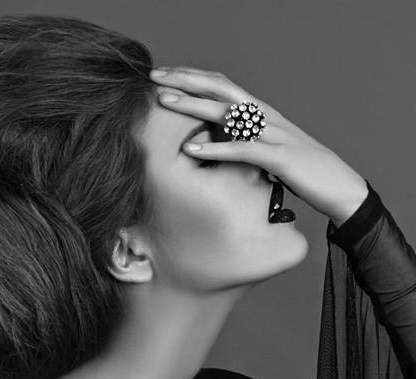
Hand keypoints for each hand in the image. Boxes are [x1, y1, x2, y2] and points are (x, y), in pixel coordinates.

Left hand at [149, 67, 368, 226]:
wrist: (340, 186)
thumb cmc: (303, 172)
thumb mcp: (267, 151)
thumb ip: (244, 141)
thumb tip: (216, 142)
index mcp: (261, 113)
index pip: (223, 85)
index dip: (193, 77)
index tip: (165, 76)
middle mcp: (265, 116)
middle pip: (221, 88)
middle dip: (186, 80)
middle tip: (155, 77)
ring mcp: (273, 134)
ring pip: (228, 112)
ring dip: (194, 105)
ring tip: (165, 102)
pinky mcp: (279, 157)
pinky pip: (242, 149)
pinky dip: (215, 147)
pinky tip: (191, 148)